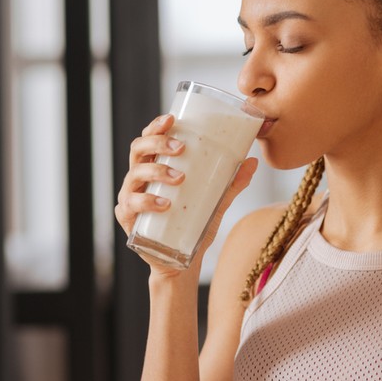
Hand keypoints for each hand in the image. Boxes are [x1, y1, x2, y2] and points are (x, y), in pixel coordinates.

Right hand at [114, 114, 257, 275]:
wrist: (181, 262)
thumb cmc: (193, 226)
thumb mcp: (215, 202)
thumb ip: (231, 183)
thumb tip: (253, 162)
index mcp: (155, 167)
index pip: (150, 139)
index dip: (156, 126)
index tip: (172, 118)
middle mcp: (139, 179)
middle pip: (138, 150)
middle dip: (157, 143)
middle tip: (180, 148)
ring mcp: (130, 197)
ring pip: (135, 174)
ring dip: (157, 170)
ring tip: (179, 177)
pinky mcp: (128, 219)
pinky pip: (132, 205)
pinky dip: (148, 202)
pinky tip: (166, 204)